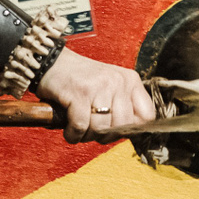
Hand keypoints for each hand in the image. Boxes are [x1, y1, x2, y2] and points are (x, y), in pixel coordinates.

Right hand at [34, 49, 155, 142]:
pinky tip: (69, 130)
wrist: (51, 63)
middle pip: (123, 126)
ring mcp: (99, 86)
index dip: (133, 129)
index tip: (118, 131)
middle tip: (92, 132)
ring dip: (87, 136)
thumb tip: (130, 134)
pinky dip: (73, 134)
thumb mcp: (109, 87)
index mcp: (129, 80)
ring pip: (101, 128)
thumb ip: (122, 107)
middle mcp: (118, 81)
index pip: (147, 115)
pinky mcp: (79, 93)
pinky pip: (81, 126)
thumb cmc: (80, 80)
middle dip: (106, 136)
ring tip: (79, 129)